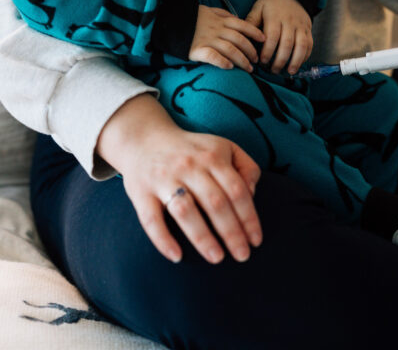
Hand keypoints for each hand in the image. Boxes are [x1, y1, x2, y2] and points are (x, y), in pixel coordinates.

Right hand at [97, 95, 262, 263]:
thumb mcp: (224, 148)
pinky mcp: (141, 192)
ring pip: (185, 211)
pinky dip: (163, 239)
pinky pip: (151, 219)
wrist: (144, 139)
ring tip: (217, 258)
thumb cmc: (193, 151)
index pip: (236, 190)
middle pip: (215, 203)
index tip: (256, 240)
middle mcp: (189, 167)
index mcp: (213, 157)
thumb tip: (252, 194)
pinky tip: (177, 256)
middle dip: (231, 232)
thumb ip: (246, 167)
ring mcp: (163, 179)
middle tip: (242, 256)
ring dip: (202, 238)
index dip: (249, 217)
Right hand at [190, 5, 264, 70]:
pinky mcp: (196, 50)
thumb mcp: (207, 10)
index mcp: (220, 20)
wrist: (168, 21)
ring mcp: (207, 39)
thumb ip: (222, 13)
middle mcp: (216, 29)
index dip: (254, 32)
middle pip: (239, 40)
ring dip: (242, 60)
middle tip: (256, 60)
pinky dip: (222, 62)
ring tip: (248, 68)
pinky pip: (213, 56)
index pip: (242, 25)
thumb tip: (236, 17)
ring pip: (230, 49)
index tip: (263, 39)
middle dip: (250, 50)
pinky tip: (229, 67)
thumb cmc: (189, 17)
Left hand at [246, 0, 312, 74]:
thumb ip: (251, 22)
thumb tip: (242, 37)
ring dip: (296, 60)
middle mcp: (290, 22)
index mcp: (275, 17)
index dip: (267, 51)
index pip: (272, 37)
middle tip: (273, 70)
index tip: (262, 62)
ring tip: (289, 71)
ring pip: (301, 45)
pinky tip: (298, 64)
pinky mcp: (308, 29)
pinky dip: (305, 56)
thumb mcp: (258, 8)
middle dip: (280, 60)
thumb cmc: (271, 3)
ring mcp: (301, 26)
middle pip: (287, 43)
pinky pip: (310, 44)